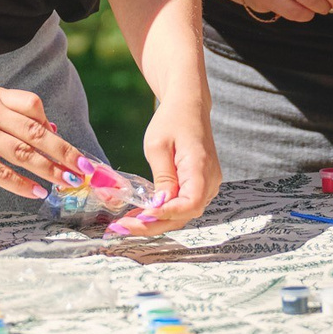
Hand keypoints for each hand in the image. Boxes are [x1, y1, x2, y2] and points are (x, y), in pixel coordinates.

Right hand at [0, 85, 92, 200]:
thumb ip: (4, 112)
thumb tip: (45, 128)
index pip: (33, 106)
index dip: (54, 127)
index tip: (68, 147)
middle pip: (37, 133)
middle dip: (65, 153)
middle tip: (85, 170)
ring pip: (24, 154)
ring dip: (50, 171)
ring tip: (68, 184)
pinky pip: (0, 172)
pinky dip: (22, 184)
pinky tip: (36, 192)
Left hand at [112, 102, 219, 236]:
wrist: (188, 106)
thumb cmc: (172, 120)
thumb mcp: (158, 146)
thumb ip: (162, 178)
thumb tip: (159, 206)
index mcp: (201, 167)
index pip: (191, 203)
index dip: (167, 214)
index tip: (142, 216)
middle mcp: (210, 180)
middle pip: (184, 214)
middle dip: (153, 224)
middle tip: (122, 227)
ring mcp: (207, 185)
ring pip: (183, 213)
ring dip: (156, 221)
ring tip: (126, 223)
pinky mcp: (199, 185)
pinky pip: (182, 205)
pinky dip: (162, 212)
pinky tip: (141, 213)